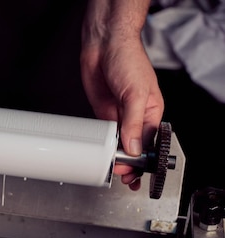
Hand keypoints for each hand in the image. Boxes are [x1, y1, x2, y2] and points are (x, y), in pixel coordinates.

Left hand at [81, 0, 163, 190]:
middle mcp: (136, 116)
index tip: (134, 171)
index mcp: (151, 111)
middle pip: (134, 146)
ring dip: (116, 158)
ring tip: (112, 172)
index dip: (142, 158)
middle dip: (129, 163)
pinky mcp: (103, 115)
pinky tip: (101, 155)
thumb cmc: (128, 61)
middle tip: (121, 175)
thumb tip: (134, 147)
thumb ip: (133, 123)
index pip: (149, 141)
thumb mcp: (135, 93)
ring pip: (119, 144)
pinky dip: (103, 147)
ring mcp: (119, 116)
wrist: (104, 47)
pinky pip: (104, 135)